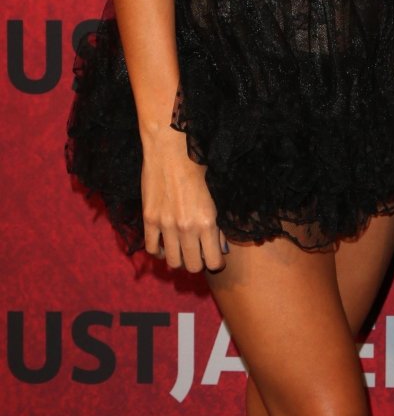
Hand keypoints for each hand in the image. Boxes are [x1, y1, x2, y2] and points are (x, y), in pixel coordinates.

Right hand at [140, 129, 227, 272]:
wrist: (171, 149)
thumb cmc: (199, 166)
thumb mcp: (216, 196)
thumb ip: (218, 224)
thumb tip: (221, 246)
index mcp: (207, 222)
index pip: (214, 263)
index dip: (216, 263)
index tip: (216, 258)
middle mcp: (186, 228)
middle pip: (192, 267)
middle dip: (197, 263)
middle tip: (199, 253)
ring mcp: (165, 225)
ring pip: (172, 262)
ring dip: (178, 258)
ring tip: (182, 248)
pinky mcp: (149, 219)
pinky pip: (151, 248)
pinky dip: (159, 250)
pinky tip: (165, 242)